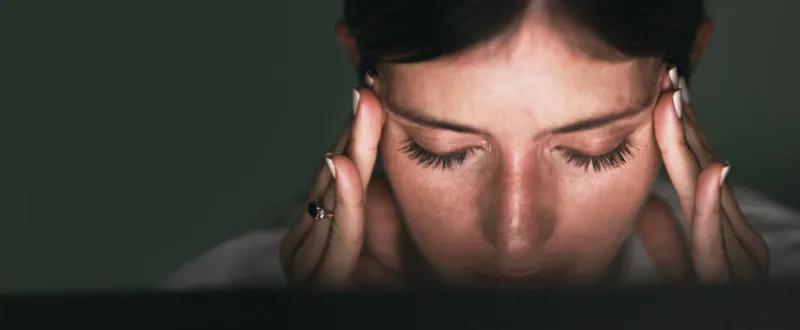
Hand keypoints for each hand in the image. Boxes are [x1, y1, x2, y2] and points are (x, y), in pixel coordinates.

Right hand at [279, 86, 402, 289]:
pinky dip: (345, 199)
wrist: (392, 312)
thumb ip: (376, 190)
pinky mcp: (319, 281)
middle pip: (333, 177)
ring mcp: (305, 262)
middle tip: (369, 91)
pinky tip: (344, 165)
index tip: (371, 92)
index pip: (337, 171)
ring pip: (333, 198)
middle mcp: (304, 241)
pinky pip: (340, 233)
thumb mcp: (388, 222)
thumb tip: (377, 138)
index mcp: (316, 225)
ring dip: (352, 152)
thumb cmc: (395, 274)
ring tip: (363, 112)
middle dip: (355, 133)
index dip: (355, 133)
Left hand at [653, 67, 768, 283]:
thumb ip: (670, 243)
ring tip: (675, 106)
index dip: (680, 134)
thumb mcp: (684, 272)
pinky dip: (712, 203)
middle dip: (683, 126)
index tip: (663, 94)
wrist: (731, 328)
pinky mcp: (730, 276)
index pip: (696, 173)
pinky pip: (718, 238)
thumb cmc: (706, 304)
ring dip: (691, 148)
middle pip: (704, 171)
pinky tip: (711, 169)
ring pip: (709, 193)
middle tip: (667, 81)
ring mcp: (738, 255)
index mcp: (722, 233)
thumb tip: (650, 208)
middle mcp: (735, 238)